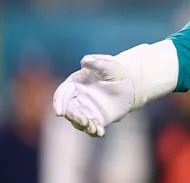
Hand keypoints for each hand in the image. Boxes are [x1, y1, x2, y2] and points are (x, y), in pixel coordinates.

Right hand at [52, 40, 178, 136]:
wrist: (128, 82)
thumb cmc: (115, 71)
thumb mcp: (108, 65)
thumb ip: (96, 63)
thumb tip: (85, 61)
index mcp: (75, 84)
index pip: (62, 94)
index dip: (58, 103)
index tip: (59, 113)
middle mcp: (77, 98)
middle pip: (69, 110)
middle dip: (74, 117)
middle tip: (84, 121)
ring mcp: (85, 110)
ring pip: (78, 121)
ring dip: (84, 126)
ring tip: (94, 128)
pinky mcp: (95, 118)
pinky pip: (92, 127)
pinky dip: (94, 131)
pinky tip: (100, 133)